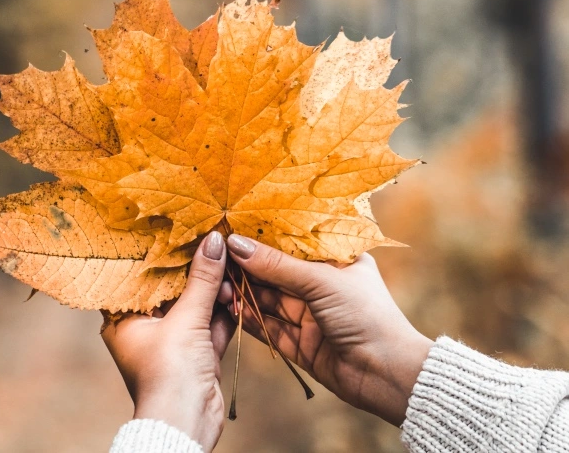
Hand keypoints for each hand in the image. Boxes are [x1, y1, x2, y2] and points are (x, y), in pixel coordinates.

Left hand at [102, 231, 234, 451]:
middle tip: (213, 245)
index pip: (138, 277)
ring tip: (230, 270)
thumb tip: (214, 240)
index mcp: (124, 319)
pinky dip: (224, 311)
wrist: (187, 422)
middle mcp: (146, 328)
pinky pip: (211, 324)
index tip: (176, 229)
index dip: (157, 254)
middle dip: (195, 271)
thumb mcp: (185, 320)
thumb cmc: (168, 373)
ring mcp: (173, 341)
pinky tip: (237, 292)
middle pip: (172, 289)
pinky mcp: (197, 353)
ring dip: (214, 291)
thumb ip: (202, 279)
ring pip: (195, 305)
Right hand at [225, 235, 432, 425]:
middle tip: (216, 258)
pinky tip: (229, 307)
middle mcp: (323, 286)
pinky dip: (250, 319)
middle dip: (248, 267)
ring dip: (245, 293)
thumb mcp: (321, 281)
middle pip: (277, 272)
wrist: (387, 375)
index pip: (293, 243)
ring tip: (217, 283)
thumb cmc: (366, 315)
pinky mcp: (301, 343)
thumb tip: (236, 244)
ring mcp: (311, 315)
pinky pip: (269, 327)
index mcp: (337, 261)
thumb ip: (277, 265)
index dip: (264, 236)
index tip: (232, 228)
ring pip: (269, 300)